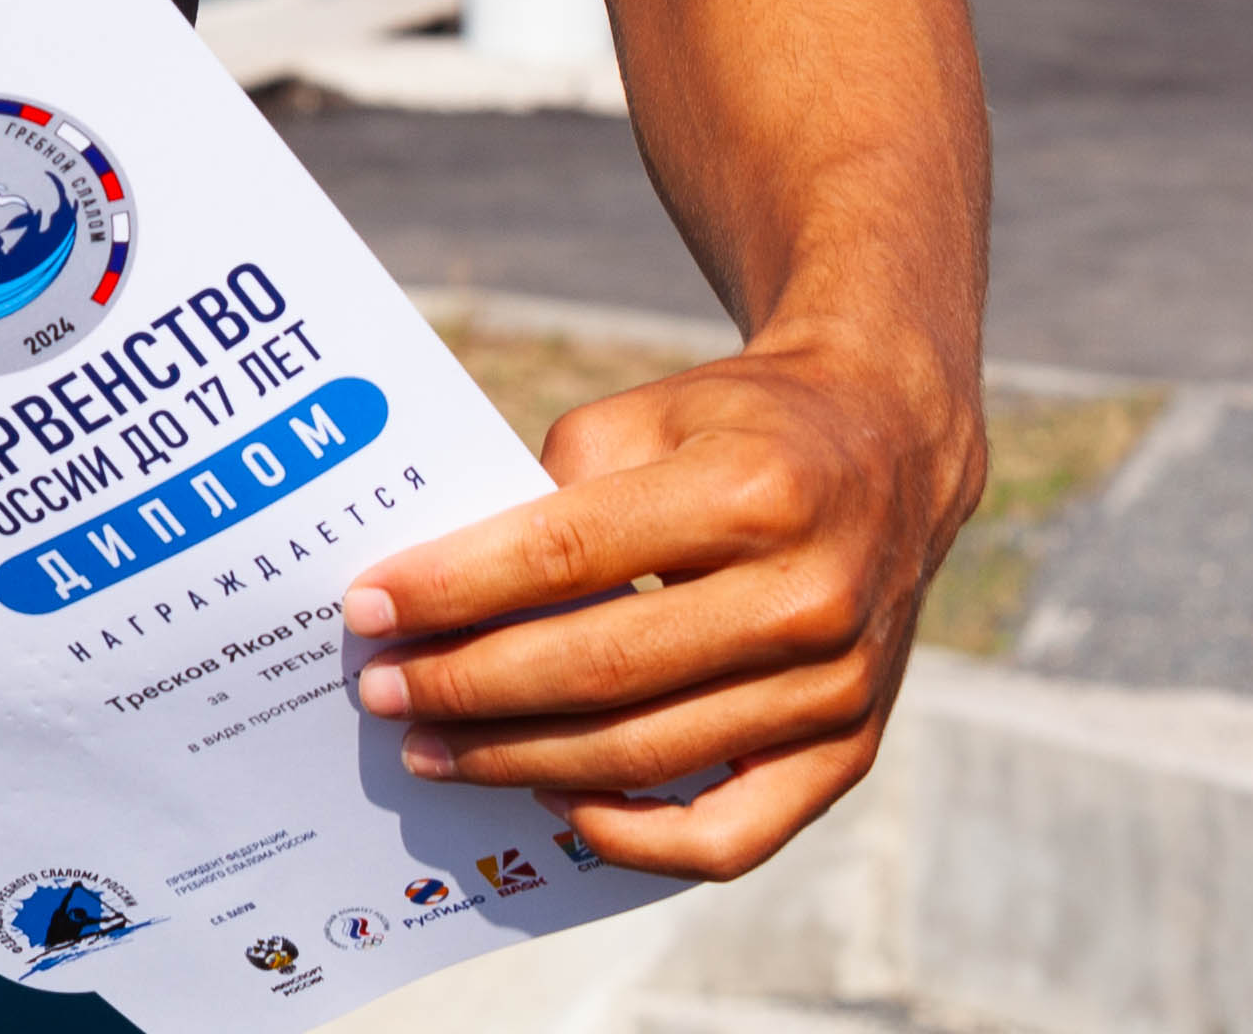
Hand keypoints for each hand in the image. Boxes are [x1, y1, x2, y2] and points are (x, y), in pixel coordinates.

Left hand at [340, 335, 985, 878]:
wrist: (887, 451)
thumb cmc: (733, 428)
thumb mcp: (642, 415)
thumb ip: (550, 493)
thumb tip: (438, 594)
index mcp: (748, 492)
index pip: (564, 555)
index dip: (452, 589)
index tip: (365, 608)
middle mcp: (805, 597)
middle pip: (599, 669)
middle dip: (468, 687)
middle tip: (382, 691)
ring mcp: (836, 686)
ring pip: (647, 756)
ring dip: (520, 762)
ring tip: (432, 749)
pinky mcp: (849, 750)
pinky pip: (733, 835)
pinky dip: (635, 837)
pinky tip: (552, 803)